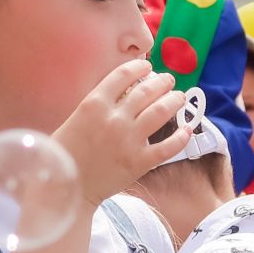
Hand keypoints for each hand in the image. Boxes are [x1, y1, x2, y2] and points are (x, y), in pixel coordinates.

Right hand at [52, 60, 186, 206]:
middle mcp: (114, 118)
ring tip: (180, 97)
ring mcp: (129, 140)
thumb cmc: (66, 152)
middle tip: (169, 80)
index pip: (123, 75)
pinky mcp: (139, 162)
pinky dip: (181, 136)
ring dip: (174, 101)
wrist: (67, 186)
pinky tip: (186, 130)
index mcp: (95, 104)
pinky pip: (168, 146)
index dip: (140, 67)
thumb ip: (98, 104)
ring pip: (161, 111)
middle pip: (147, 90)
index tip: (148, 67)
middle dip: (162, 82)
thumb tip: (123, 93)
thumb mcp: (76, 118)